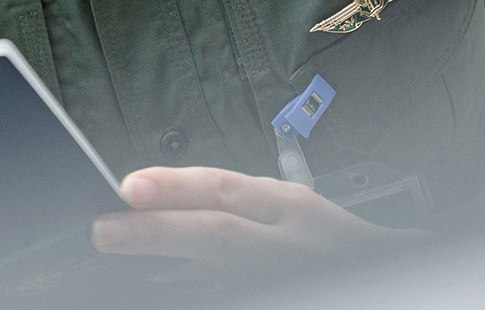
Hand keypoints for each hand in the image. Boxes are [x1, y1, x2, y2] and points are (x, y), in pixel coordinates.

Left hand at [91, 166, 417, 281]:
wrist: (378, 274)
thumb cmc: (324, 238)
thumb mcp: (285, 204)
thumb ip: (226, 199)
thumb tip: (145, 196)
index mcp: (293, 207)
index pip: (226, 190)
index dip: (176, 186)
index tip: (128, 186)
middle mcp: (287, 247)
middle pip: (216, 236)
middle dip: (158, 232)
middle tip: (105, 230)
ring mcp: (279, 281)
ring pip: (214, 276)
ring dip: (163, 270)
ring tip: (117, 259)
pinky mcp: (273, 298)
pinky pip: (219, 293)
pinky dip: (186, 288)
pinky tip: (154, 283)